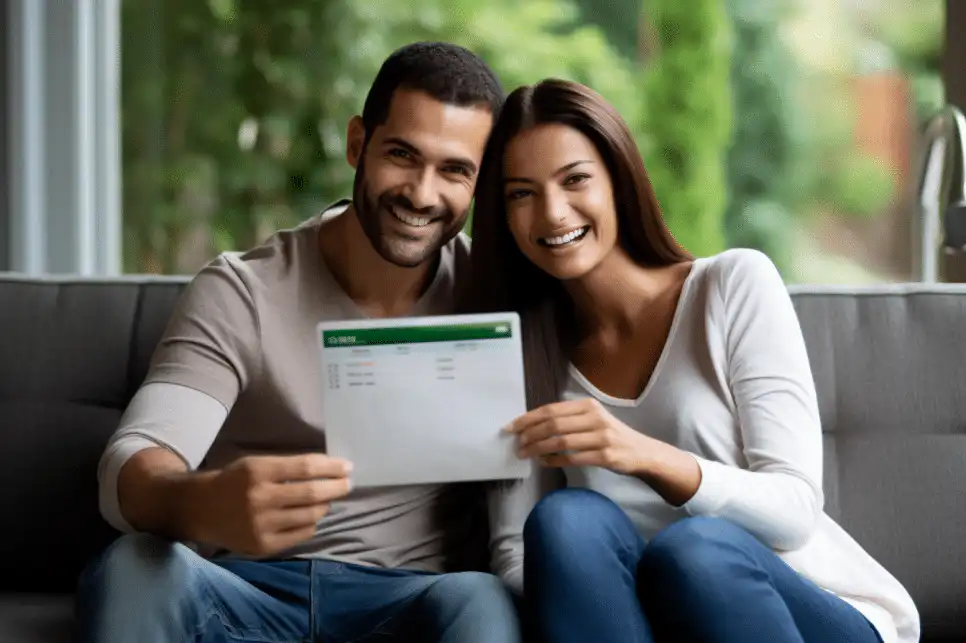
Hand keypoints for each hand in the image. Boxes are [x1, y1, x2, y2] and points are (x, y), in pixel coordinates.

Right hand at [193, 454, 352, 555]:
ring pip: (309, 515)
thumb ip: (288, 467)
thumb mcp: (256, 464)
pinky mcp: (262, 546)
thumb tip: (329, 469)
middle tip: (347, 484)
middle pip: (311, 493)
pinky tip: (311, 517)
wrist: (200, 509)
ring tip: (328, 500)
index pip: (305, 468)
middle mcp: (259, 498)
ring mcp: (261, 525)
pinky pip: (300, 534)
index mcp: (258, 471)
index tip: (347, 467)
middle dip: (336, 488)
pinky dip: (311, 523)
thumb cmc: (234, 481)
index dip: (331, 468)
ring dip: (325, 506)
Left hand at [505, 398, 650, 475]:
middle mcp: (595, 418)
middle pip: (553, 424)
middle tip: (516, 444)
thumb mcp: (593, 419)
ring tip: (525, 454)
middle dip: (530, 434)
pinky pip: (572, 458)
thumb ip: (569, 419)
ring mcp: (601, 437)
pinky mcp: (605, 456)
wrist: (642, 452)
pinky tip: (543, 462)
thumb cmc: (612, 435)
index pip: (551, 410)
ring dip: (538, 448)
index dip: (528, 418)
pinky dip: (554, 461)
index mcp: (588, 405)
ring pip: (560, 441)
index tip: (511, 427)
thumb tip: (533, 425)